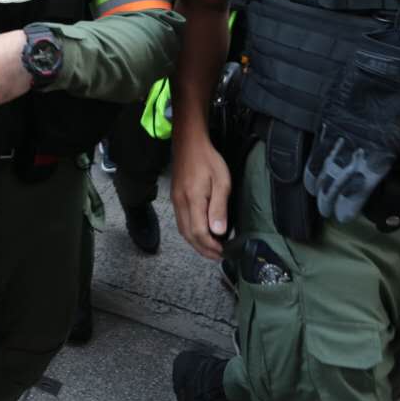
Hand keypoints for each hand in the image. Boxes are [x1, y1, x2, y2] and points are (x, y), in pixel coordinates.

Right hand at [171, 133, 230, 260]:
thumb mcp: (221, 181)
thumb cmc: (208, 160)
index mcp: (193, 200)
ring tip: (211, 249)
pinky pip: (181, 223)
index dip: (211, 246)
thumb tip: (219, 231)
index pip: (199, 232)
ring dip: (196, 244)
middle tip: (218, 256)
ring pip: (183, 231)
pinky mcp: (175, 199)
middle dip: (203, 249)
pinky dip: (191, 234)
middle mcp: (180, 204)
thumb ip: (219, 207)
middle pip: (188, 235)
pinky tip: (201, 234)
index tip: (224, 251)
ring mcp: (176, 202)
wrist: (189, 144)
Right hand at [304, 36, 399, 222]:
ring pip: (322, 162)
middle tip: (327, 213)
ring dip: (318, 182)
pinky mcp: (328, 116)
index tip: (344, 216)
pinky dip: (313, 161)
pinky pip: (318, 144)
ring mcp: (338, 129)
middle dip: (330, 198)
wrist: (383, 59)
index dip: (350, 202)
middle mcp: (355, 143)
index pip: (361, 184)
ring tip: (315, 196)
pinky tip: (311, 170)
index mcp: (380, 149)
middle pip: (337, 177)